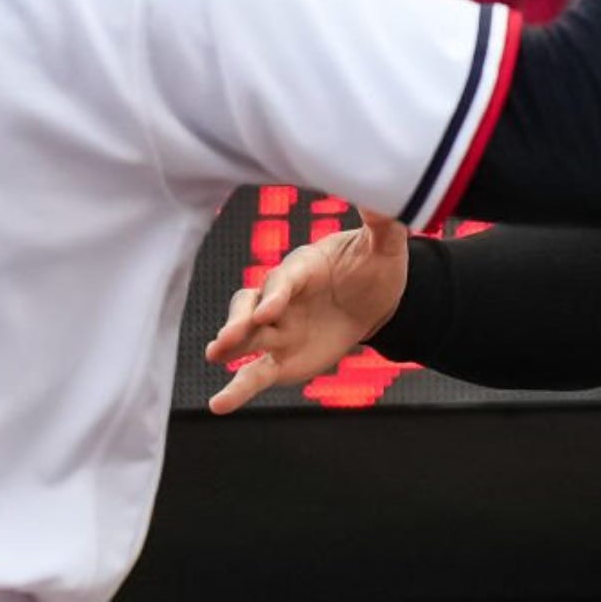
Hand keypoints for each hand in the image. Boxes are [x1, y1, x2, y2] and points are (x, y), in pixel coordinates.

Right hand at [204, 211, 409, 413]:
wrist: (374, 299)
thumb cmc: (374, 264)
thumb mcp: (384, 245)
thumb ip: (383, 225)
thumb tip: (386, 197)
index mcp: (302, 268)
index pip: (284, 280)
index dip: (276, 294)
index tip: (268, 311)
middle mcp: (280, 297)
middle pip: (250, 304)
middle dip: (238, 320)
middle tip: (228, 338)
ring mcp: (276, 329)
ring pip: (244, 337)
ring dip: (228, 347)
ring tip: (214, 356)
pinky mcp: (279, 358)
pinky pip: (254, 374)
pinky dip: (236, 390)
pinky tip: (218, 405)